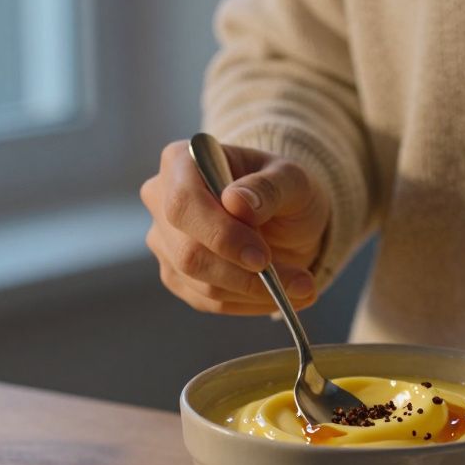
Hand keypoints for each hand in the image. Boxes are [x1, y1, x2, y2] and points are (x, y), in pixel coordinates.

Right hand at [141, 140, 330, 314]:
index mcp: (180, 162)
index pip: (183, 204)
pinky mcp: (176, 275)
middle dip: (245, 275)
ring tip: (303, 287)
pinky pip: (209, 301)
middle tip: (298, 282)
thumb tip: (237, 202)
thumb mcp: (290, 178)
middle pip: (188, 253)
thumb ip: (268, 187)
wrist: (281, 214)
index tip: (262, 257)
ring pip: (201, 283)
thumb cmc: (280, 187)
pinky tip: (283, 295)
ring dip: (257, 293)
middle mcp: (161, 201)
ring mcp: (164, 242)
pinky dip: (250, 302)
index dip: (220, 235)